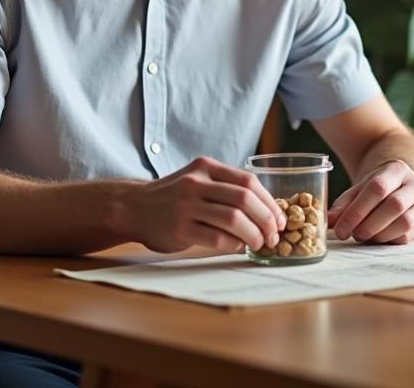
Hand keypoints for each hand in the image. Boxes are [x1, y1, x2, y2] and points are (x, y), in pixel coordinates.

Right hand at [125, 157, 286, 254]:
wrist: (133, 207)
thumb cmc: (173, 197)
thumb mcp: (197, 179)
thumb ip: (225, 187)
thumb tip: (267, 210)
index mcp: (206, 167)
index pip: (248, 181)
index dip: (270, 202)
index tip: (280, 219)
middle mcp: (196, 183)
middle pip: (245, 199)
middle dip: (267, 220)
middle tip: (274, 235)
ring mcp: (186, 205)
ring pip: (233, 219)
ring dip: (253, 235)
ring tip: (259, 244)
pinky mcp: (179, 228)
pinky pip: (216, 238)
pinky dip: (233, 245)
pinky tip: (236, 247)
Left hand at [326, 160, 413, 243]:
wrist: (400, 188)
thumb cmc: (375, 190)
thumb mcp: (358, 190)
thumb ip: (343, 205)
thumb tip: (329, 221)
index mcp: (396, 169)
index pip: (377, 188)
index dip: (357, 211)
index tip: (341, 229)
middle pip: (394, 205)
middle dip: (369, 224)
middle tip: (354, 234)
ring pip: (404, 222)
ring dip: (380, 234)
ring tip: (364, 236)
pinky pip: (409, 236)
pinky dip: (389, 241)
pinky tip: (378, 238)